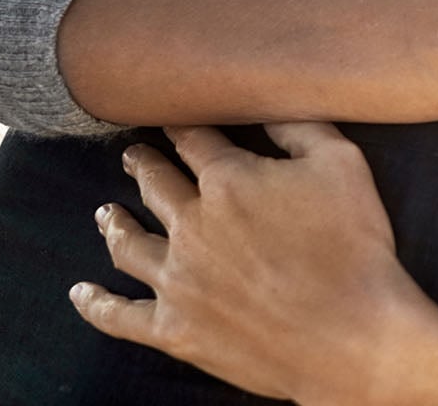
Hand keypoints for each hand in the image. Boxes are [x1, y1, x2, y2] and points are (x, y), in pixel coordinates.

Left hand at [68, 124, 429, 405]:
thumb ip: (302, 127)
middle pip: (154, 185)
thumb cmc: (355, 248)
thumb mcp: (343, 166)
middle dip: (142, 165)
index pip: (194, 141)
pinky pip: (120, 315)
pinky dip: (96, 304)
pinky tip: (81, 293)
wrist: (350, 336)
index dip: (183, 126)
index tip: (172, 118)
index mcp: (228, 180)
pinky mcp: (175, 329)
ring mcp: (177, 279)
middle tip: (133, 155)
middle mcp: (191, 225)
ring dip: (115, 223)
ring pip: (128, 244)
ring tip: (106, 212)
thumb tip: (270, 100)